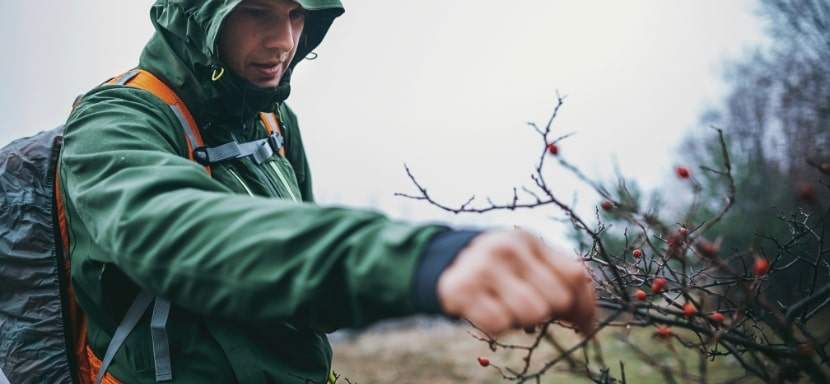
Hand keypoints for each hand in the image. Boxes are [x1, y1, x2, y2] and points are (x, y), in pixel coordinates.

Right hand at [436, 230, 595, 335]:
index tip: (583, 326)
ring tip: (508, 308)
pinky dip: (496, 326)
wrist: (446, 261)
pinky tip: (488, 311)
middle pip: (557, 299)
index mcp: (531, 240)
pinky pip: (499, 325)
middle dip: (551, 312)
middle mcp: (509, 249)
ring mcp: (484, 268)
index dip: (585, 306)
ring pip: (532, 314)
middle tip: (534, 310)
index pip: (576, 276)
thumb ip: (561, 277)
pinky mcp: (462, 290)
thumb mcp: (529, 260)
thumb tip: (588, 321)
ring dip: (523, 320)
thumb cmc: (501, 267)